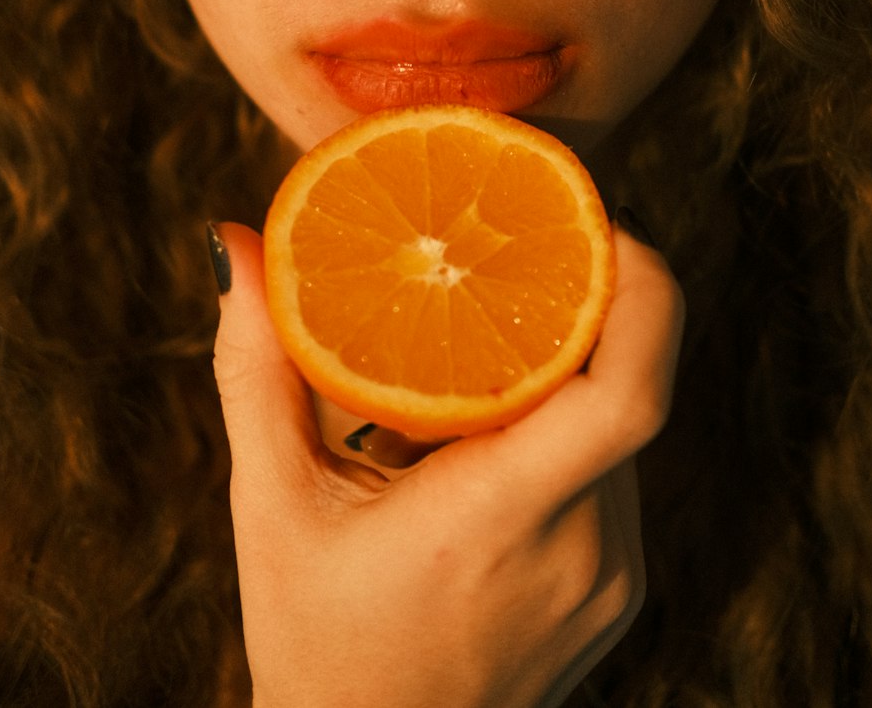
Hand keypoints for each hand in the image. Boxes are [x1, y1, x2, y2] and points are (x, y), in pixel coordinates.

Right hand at [212, 223, 683, 707]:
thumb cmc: (316, 644)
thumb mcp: (273, 507)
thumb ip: (258, 368)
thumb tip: (232, 241)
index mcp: (498, 519)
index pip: (626, 396)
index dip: (639, 292)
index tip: (597, 226)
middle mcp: (582, 550)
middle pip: (624, 386)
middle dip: (585, 307)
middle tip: (528, 247)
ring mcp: (612, 578)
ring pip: (620, 428)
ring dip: (572, 372)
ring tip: (500, 334)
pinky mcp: (620, 592)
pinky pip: (615, 474)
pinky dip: (571, 427)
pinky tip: (505, 421)